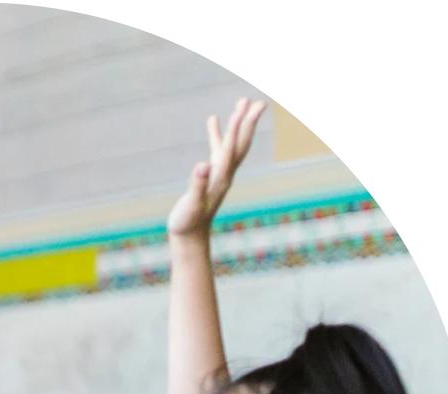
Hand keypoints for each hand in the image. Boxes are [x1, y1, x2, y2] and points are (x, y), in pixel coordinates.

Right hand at [166, 98, 265, 238]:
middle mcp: (225, 173)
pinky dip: (218, 134)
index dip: (236, 128)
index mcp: (220, 178)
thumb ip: (197, 185)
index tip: (243, 109)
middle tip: (260, 102)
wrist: (190, 236)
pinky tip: (213, 120)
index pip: (231, 148)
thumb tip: (203, 165)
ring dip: (238, 123)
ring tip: (242, 102)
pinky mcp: (212, 175)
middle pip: (241, 144)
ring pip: (233, 144)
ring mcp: (219, 173)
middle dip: (249, 123)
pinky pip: (218, 149)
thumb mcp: (191, 205)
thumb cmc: (188, 222)